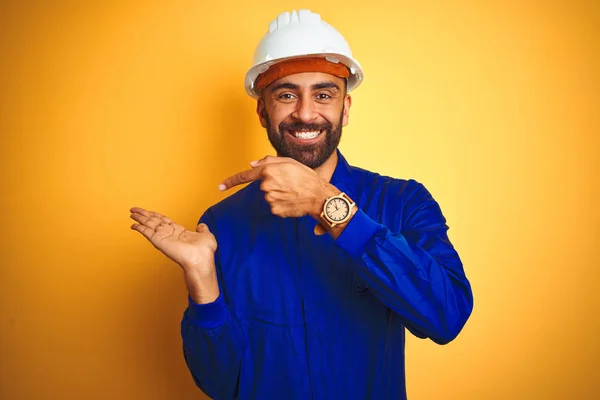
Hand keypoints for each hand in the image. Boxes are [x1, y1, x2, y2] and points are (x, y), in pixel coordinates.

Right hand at [129, 207, 216, 272]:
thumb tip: (201, 226)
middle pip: (154, 221)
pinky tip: (134, 225)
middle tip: (134, 210)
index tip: (148, 211)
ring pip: (149, 225)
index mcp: (179, 232)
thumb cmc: (205, 251)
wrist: (201, 259)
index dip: (156, 215)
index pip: (164, 221)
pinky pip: (147, 233)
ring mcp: (164, 238)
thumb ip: (202, 229)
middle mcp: (170, 234)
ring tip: (132, 213)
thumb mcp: (206, 235)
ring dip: (140, 218)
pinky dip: (140, 228)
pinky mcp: (159, 241)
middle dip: (144, 215)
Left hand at [219, 156, 338, 218]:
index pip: (245, 176)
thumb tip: (252, 164)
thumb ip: (268, 161)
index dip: (231, 181)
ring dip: (278, 194)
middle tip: (289, 183)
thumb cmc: (305, 177)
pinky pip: (274, 206)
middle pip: (263, 186)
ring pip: (269, 196)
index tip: (220, 186)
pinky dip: (282, 204)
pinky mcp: (275, 210)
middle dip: (273, 184)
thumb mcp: (289, 162)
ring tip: (293, 191)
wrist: (318, 195)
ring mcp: (270, 199)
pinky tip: (292, 200)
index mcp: (268, 171)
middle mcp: (266, 185)